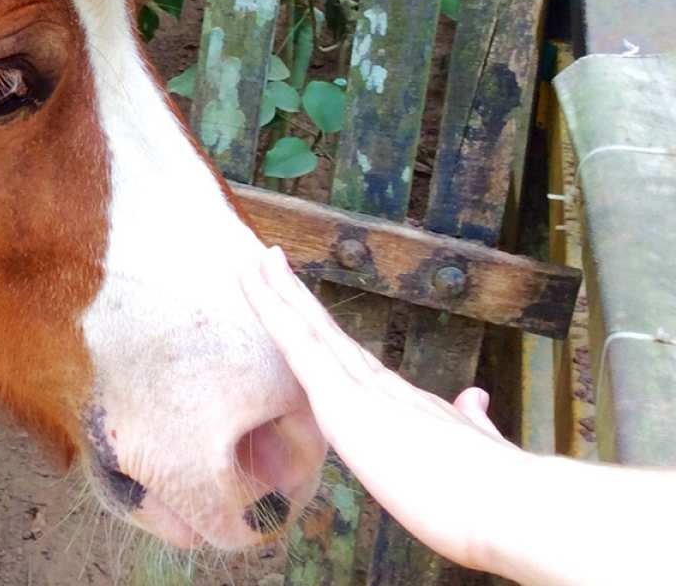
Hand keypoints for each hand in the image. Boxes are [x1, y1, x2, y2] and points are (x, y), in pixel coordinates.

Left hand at [238, 244, 526, 573]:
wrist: (515, 508)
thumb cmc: (495, 502)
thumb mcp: (478, 455)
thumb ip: (471, 424)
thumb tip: (475, 399)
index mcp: (408, 406)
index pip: (354, 361)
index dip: (327, 332)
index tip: (305, 306)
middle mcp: (384, 389)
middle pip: (329, 336)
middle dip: (297, 301)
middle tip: (268, 262)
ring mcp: (365, 392)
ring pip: (310, 332)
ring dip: (279, 296)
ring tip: (254, 263)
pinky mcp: (347, 401)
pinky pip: (300, 347)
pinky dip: (274, 315)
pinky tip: (256, 288)